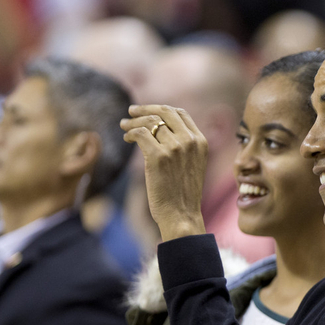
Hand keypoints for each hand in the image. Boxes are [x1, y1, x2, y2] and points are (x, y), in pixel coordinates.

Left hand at [120, 105, 207, 241]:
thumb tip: (162, 129)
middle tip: (131, 111)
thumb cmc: (183, 194)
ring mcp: (175, 148)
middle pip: (164, 112)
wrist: (181, 215)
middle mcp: (190, 141)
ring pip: (149, 122)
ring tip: (124, 126)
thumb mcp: (193, 165)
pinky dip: (130, 134)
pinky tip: (127, 139)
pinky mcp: (158, 156)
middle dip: (145, 109)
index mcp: (200, 142)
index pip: (180, 114)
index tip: (148, 111)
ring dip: (133, 122)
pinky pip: (139, 134)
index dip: (161, 109)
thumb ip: (184, 146)